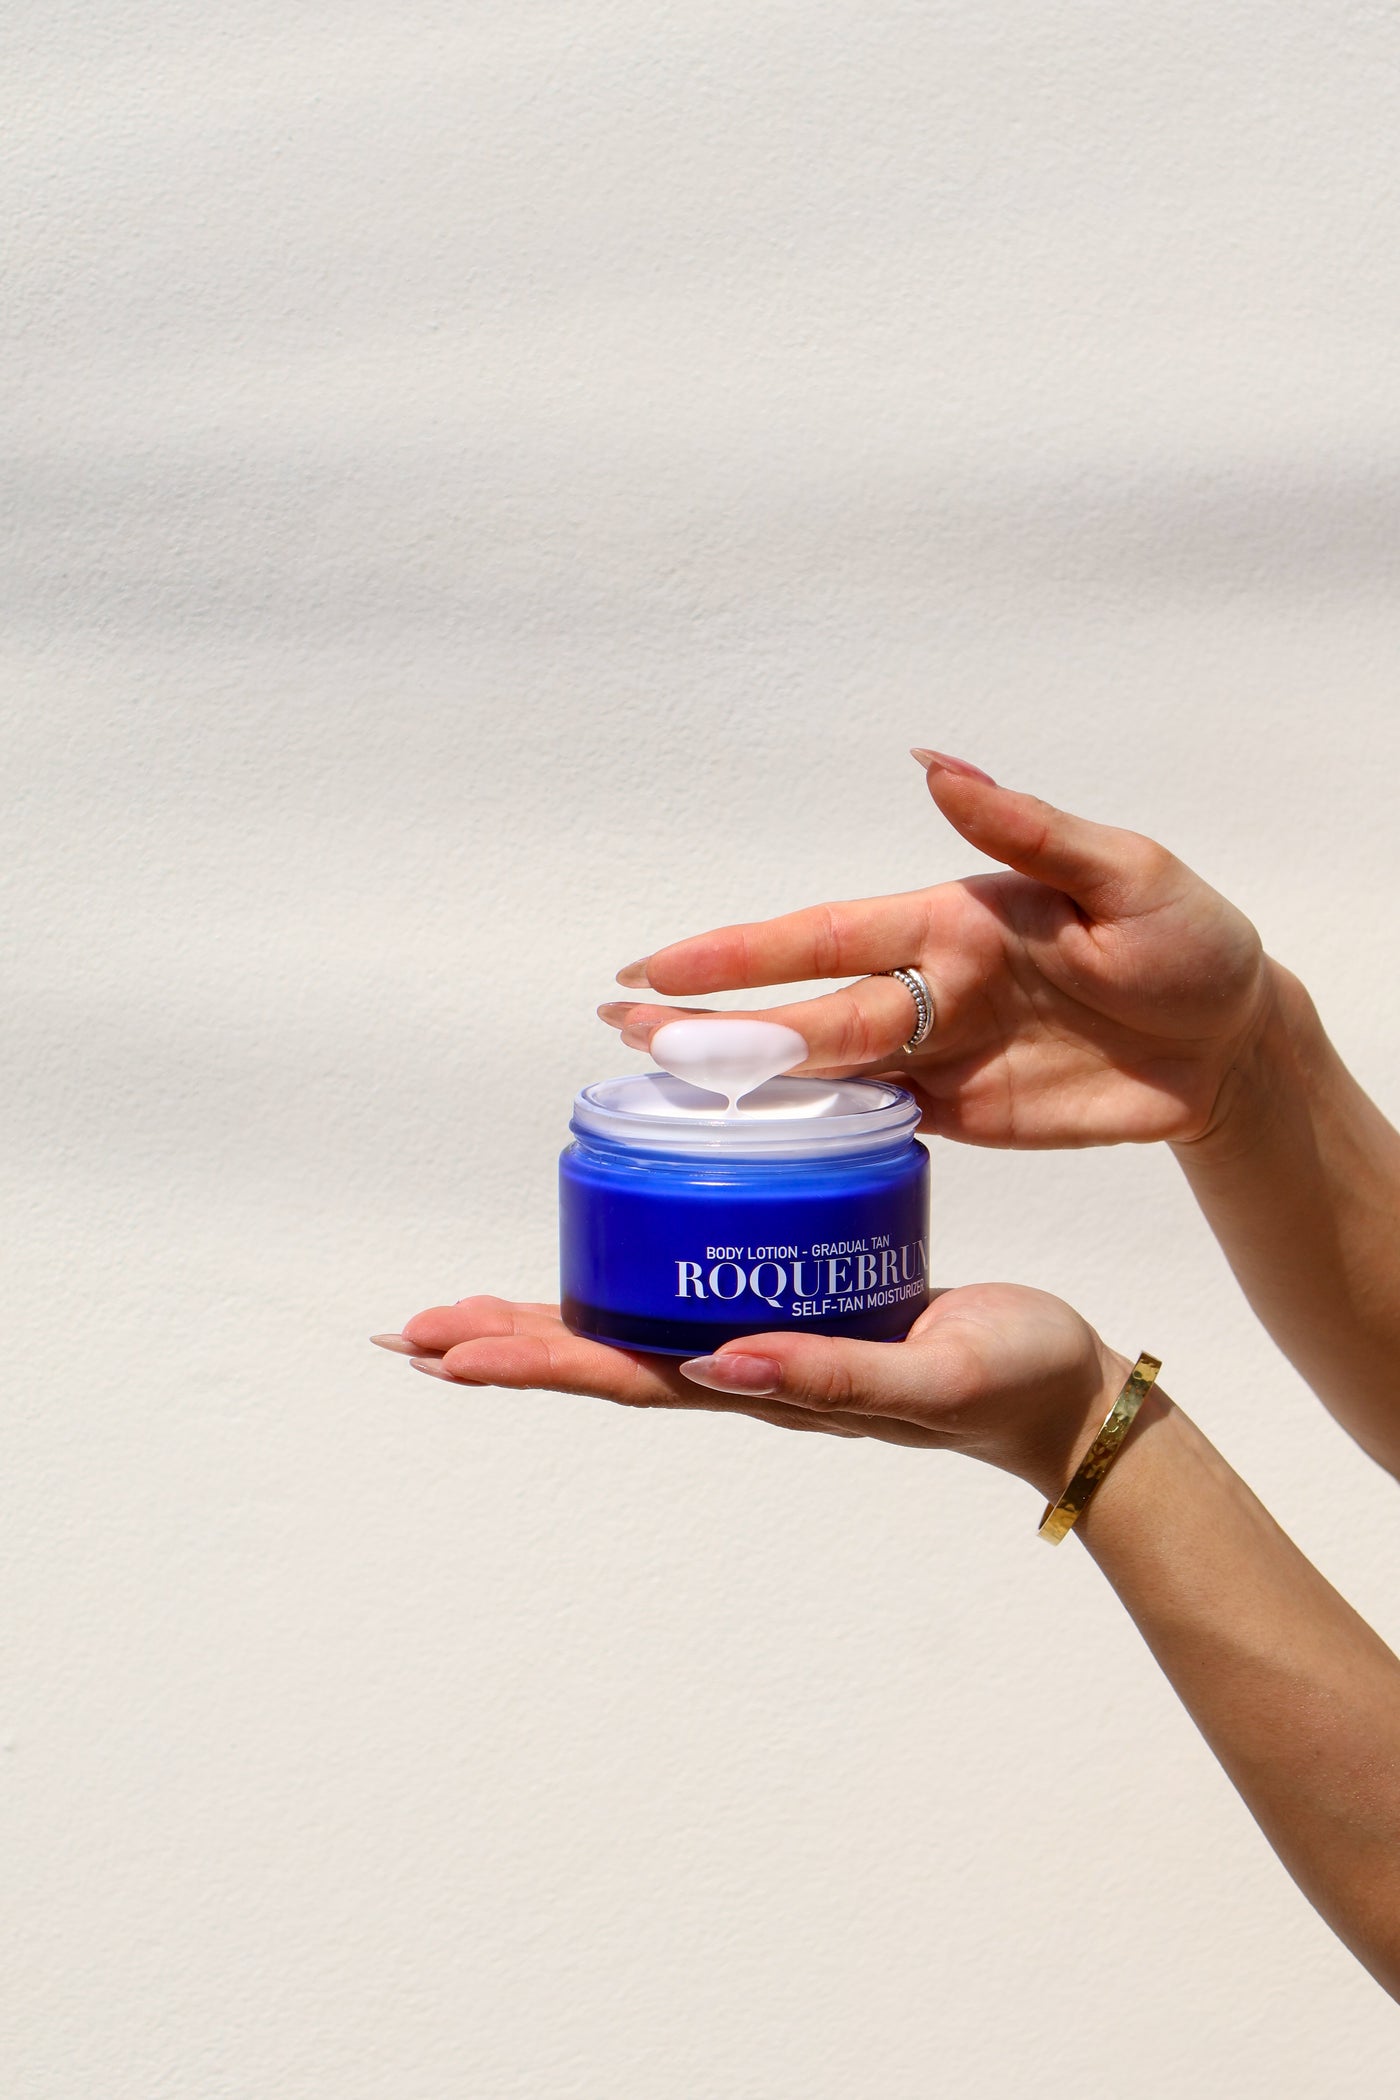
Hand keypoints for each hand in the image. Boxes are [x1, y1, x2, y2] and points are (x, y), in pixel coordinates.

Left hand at [372, 1283, 1129, 1498]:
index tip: (448, 1349)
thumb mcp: (927, 1374)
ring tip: (467, 1316)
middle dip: (508, 1344)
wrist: (1064, 1393)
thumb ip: (832, 1373)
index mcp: (764, 1388)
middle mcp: (745, 1372)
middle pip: (604, 1357)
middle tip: (412, 1332)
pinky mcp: (798, 1307)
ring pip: (633, 1332)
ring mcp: (766, 1345)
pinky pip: (689, 1296)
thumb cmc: (1006, 1381)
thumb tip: (721, 1363)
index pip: (623, 1375)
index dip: (533, 1361)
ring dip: (547, 1325)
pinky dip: (625, 1284)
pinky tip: (601, 1267)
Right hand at [599, 752, 1274, 1148]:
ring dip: (745, 1083)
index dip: (738, 955)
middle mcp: (929, 987)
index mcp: (949, 921)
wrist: (1236, 1044)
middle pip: (802, 1013)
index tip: (656, 968)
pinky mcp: (963, 1117)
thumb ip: (1024, 829)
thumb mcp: (1124, 874)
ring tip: (659, 1089)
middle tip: (623, 1036)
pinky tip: (752, 1146)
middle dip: (713, 1027)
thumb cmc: (1189, 940)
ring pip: (823, 1072)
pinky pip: (872, 1127)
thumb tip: (933, 766)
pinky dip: (812, 1137)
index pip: (823, 938)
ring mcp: (940, 1055)